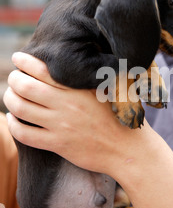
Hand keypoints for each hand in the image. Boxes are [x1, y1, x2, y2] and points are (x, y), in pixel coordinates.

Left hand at [4, 52, 141, 174]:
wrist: (126, 149)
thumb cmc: (118, 118)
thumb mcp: (104, 91)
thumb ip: (85, 79)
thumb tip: (67, 65)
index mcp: (78, 88)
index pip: (43, 69)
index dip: (24, 61)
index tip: (18, 58)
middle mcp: (67, 104)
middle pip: (25, 86)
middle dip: (13, 79)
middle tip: (13, 79)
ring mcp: (61, 125)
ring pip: (20, 108)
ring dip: (10, 99)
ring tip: (11, 96)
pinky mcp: (58, 144)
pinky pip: (24, 134)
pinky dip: (13, 125)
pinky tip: (13, 120)